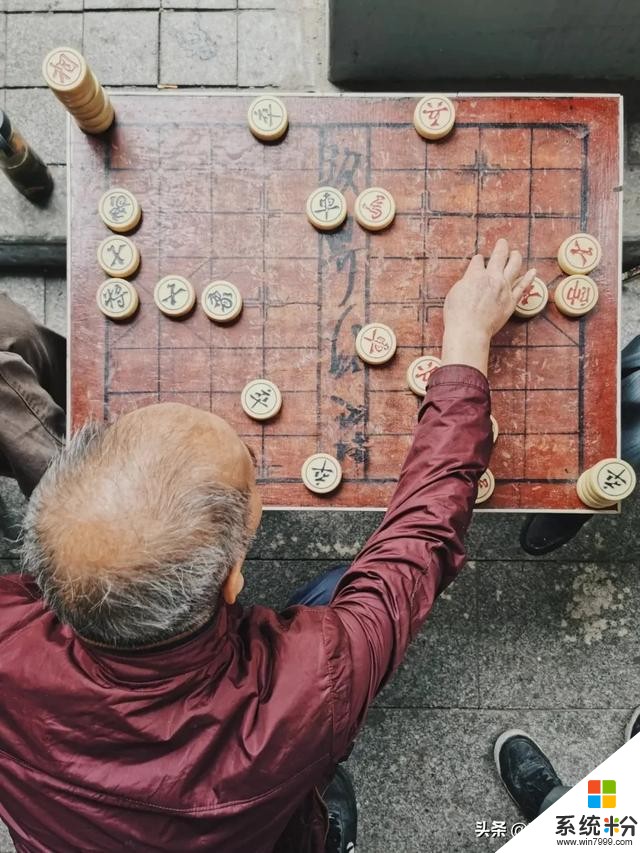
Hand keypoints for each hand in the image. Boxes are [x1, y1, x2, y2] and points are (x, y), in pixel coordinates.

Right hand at [441, 239, 536, 375]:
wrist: (470, 330)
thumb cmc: (458, 314)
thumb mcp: (455, 293)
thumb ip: (466, 282)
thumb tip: (472, 277)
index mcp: (475, 274)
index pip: (479, 261)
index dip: (478, 261)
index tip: (479, 262)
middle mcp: (492, 277)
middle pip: (499, 256)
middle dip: (501, 247)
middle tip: (502, 243)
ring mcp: (504, 288)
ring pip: (514, 266)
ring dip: (515, 257)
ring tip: (515, 253)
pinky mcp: (511, 301)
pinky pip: (523, 286)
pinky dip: (529, 277)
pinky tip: (533, 271)